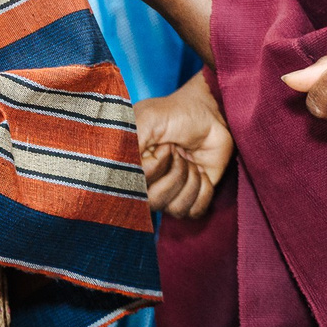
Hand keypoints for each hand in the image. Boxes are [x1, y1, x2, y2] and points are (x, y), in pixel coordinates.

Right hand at [134, 73, 233, 219]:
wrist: (209, 116)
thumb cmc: (175, 114)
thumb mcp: (148, 119)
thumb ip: (130, 141)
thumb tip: (117, 166)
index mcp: (131, 165)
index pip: (136, 186)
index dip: (155, 167)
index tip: (165, 146)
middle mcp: (147, 183)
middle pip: (155, 203)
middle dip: (175, 174)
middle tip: (179, 152)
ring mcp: (169, 193)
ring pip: (176, 210)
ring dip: (190, 180)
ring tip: (191, 160)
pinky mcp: (192, 198)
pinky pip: (195, 211)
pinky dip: (204, 190)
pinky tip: (202, 172)